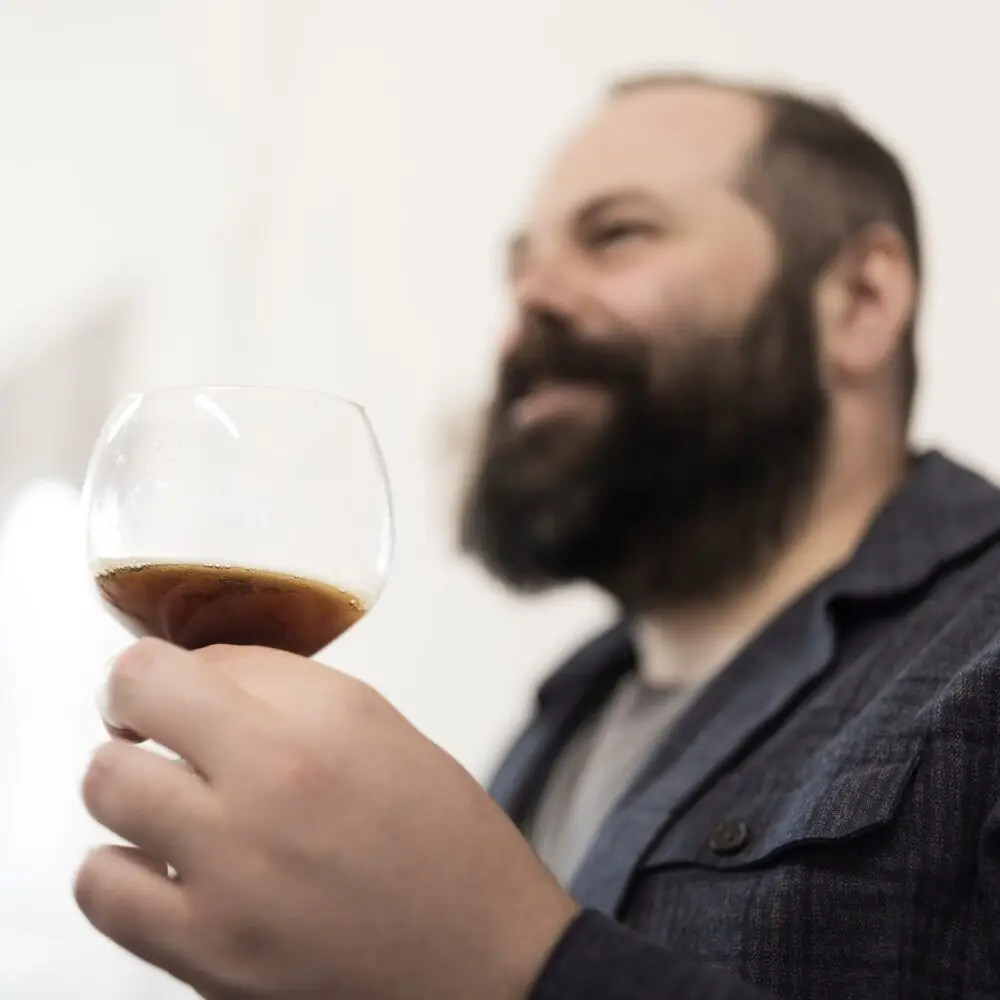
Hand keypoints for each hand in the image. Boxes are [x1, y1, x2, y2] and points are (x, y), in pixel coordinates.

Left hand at [76, 639, 578, 999]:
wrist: (481, 955)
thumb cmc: (441, 836)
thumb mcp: (375, 723)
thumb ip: (278, 684)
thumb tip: (195, 674)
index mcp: (316, 725)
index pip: (160, 669)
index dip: (147, 669)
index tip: (159, 684)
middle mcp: (268, 791)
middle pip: (123, 723)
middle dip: (134, 720)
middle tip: (160, 734)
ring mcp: (231, 879)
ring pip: (105, 794)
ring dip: (128, 786)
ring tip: (170, 799)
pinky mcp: (209, 955)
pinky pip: (103, 888)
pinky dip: (121, 868)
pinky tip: (166, 864)